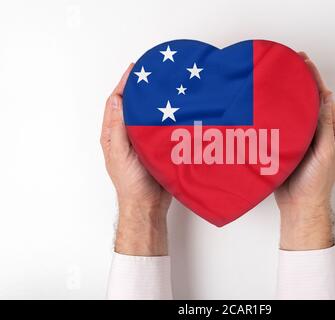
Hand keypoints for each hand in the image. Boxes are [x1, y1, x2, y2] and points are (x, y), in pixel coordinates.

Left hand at [100, 64, 171, 255]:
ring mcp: (142, 141)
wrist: (148, 205)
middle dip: (140, 89)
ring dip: (154, 102)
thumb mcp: (120, 153)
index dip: (124, 84)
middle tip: (152, 74)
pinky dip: (166, 116)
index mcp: (113, 135)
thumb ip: (118, 128)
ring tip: (165, 87)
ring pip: (147, 116)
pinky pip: (160, 127)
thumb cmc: (131, 182)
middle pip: (132, 106)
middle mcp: (127, 135)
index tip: (135, 69)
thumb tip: (118, 100)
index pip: (116, 103)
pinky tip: (175, 109)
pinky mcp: (156, 147)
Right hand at [275, 53, 334, 250]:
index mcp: (331, 131)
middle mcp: (316, 132)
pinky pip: (281, 125)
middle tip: (289, 63)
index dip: (314, 79)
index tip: (304, 62)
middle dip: (299, 82)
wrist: (300, 205)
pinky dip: (276, 113)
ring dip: (286, 96)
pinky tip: (267, 104)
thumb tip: (325, 97)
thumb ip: (323, 126)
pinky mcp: (286, 146)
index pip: (322, 99)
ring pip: (293, 112)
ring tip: (277, 78)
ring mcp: (301, 138)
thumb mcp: (325, 152)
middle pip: (308, 101)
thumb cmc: (317, 183)